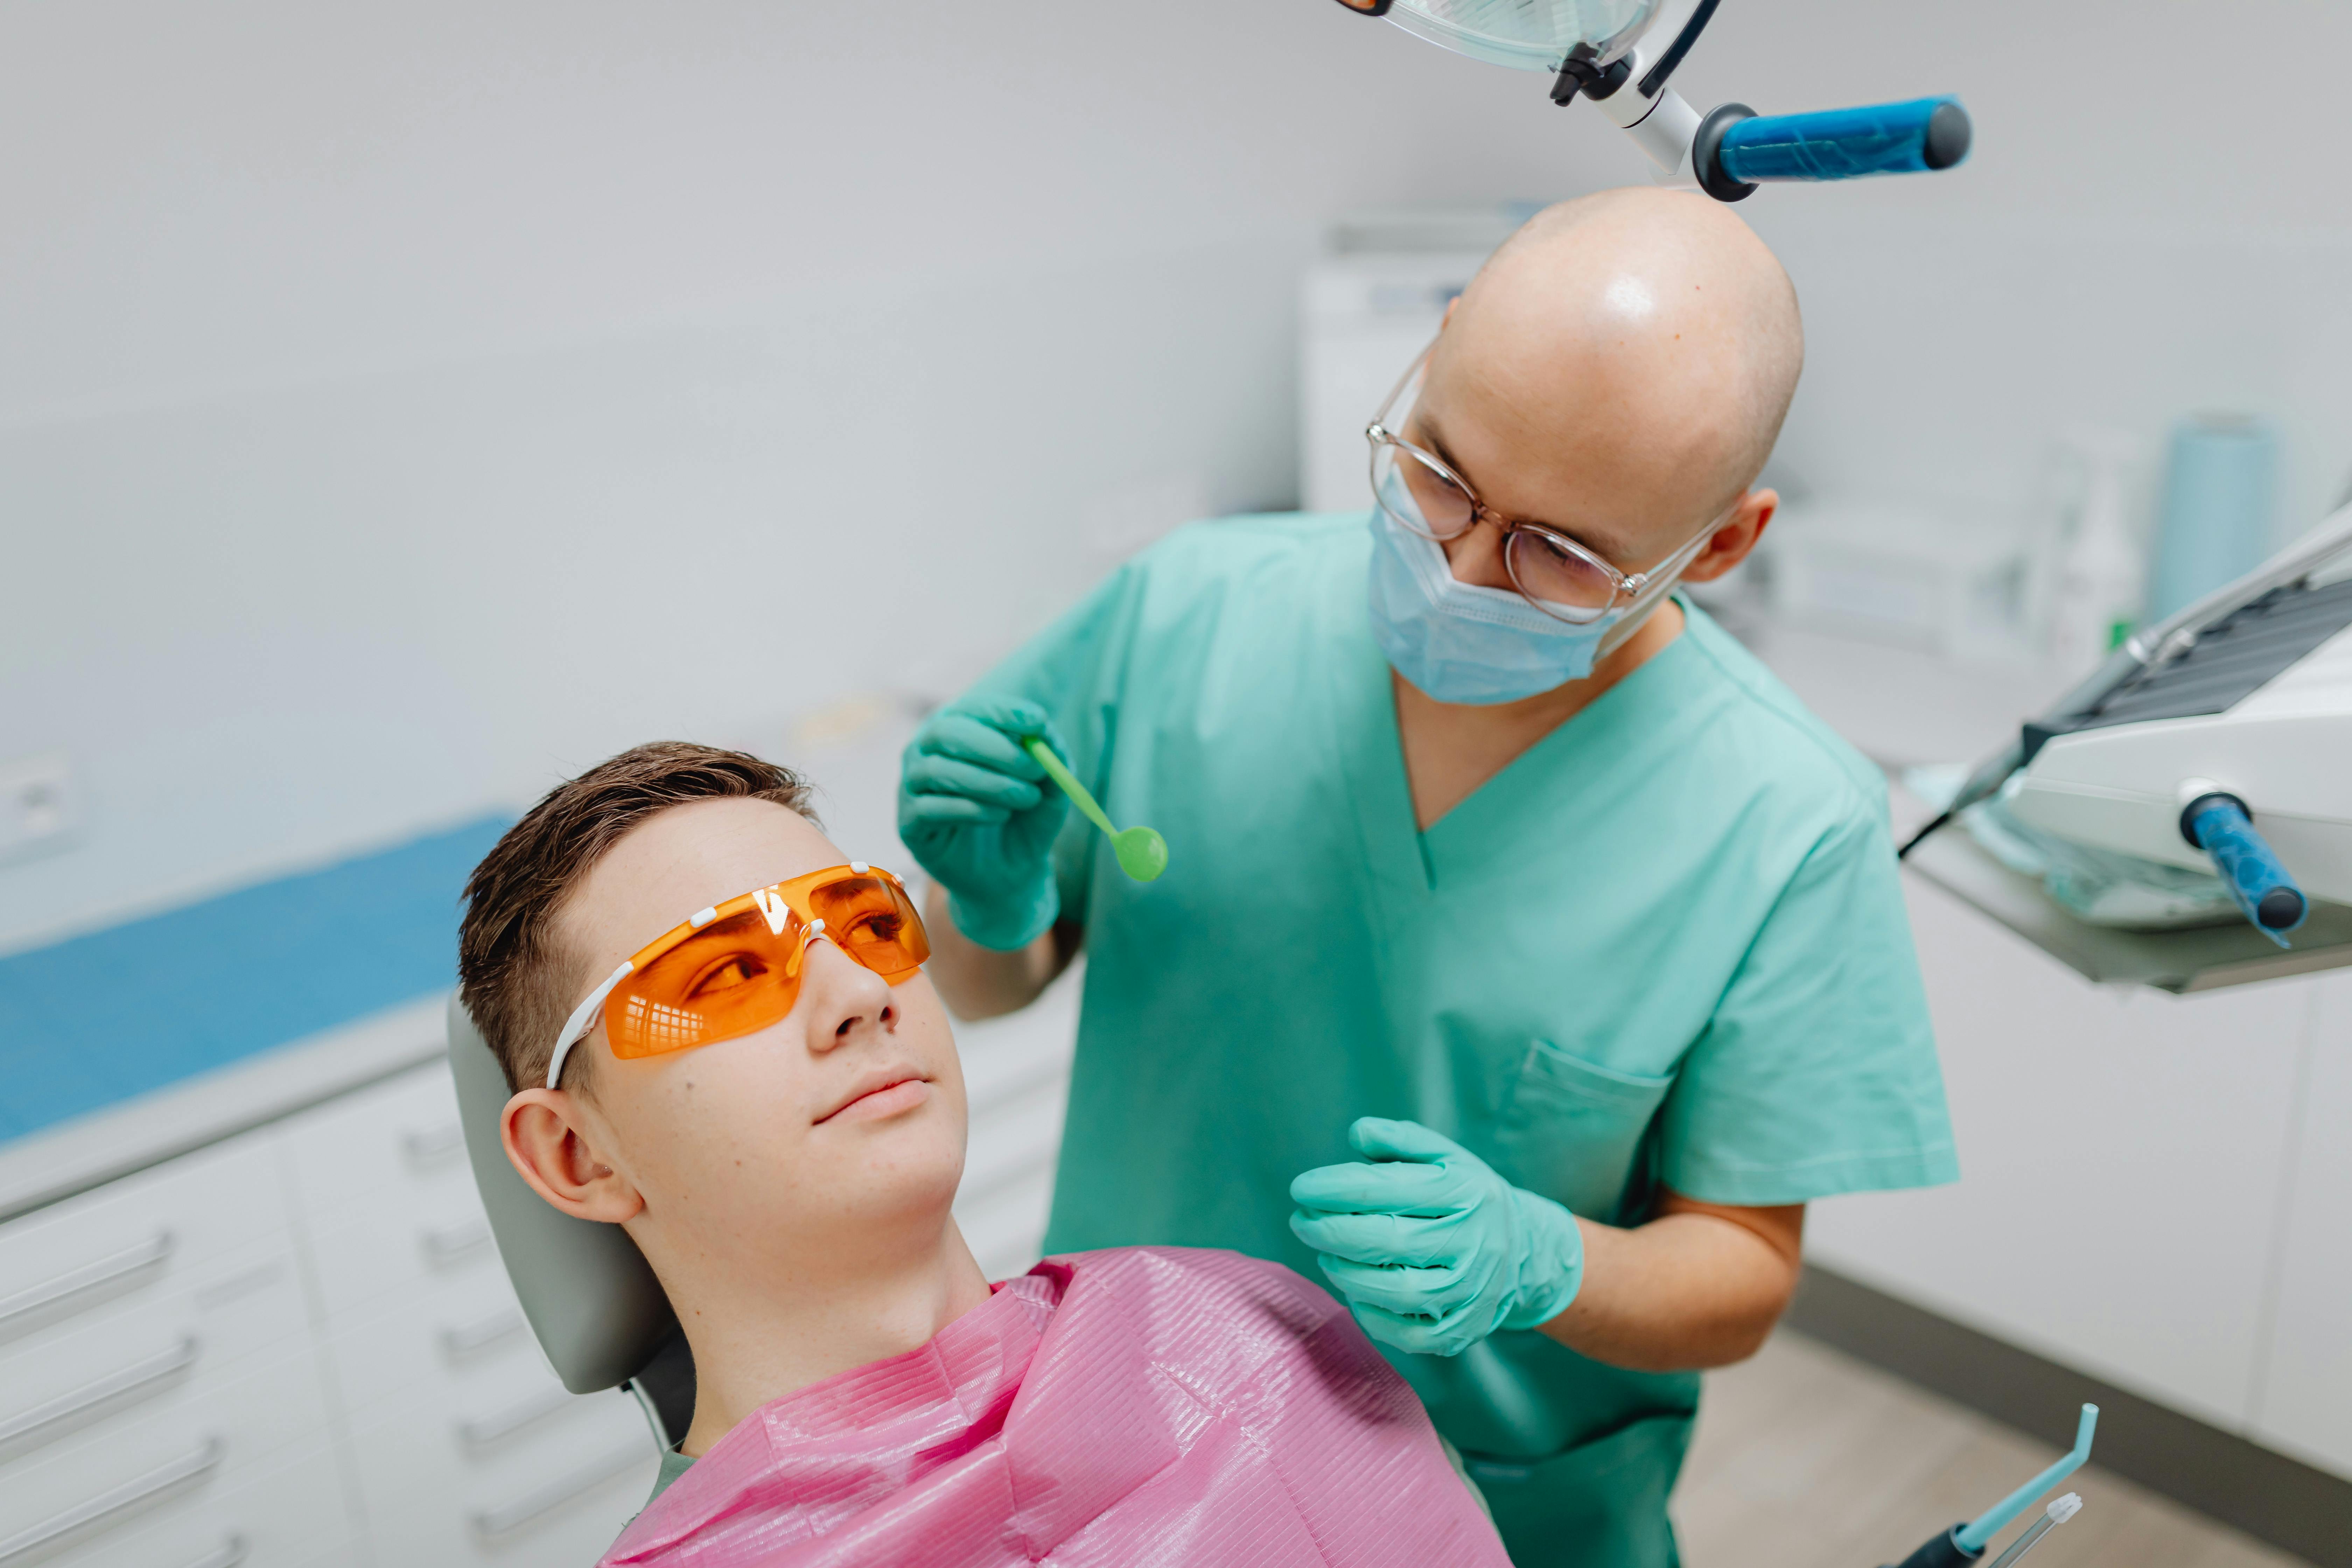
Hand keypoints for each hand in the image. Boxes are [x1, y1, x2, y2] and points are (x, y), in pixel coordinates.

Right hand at [897, 696, 1071, 951]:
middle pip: (946, 732)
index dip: (1003, 711)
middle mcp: (927, 751)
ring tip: (1025, 799)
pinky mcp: (909, 823)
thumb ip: (1051, 756)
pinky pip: (930, 808)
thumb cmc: (1025, 818)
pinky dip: (970, 809)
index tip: (1037, 722)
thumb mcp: (1049, 786)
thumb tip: (1044, 730)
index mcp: (959, 731)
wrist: (1009, 872)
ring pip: (938, 770)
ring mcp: (912, 786)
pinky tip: (998, 816)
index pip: (972, 708)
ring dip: (989, 782)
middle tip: (1035, 768)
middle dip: (996, 748)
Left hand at [1289, 1118, 1583, 1357]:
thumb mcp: (1445, 1156)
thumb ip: (1400, 1139)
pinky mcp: (1463, 1330)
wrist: (1523, 1252)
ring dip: (1347, 1273)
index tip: (1302, 1188)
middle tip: (1301, 1221)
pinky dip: (1372, 1316)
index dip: (1337, 1188)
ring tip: (1326, 1255)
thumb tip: (1358, 1133)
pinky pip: (1408, 1334)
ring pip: (1397, 1291)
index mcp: (1466, 1191)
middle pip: (1389, 1240)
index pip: (1391, 1188)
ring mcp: (1470, 1291)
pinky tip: (1354, 1292)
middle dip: (1333, 1231)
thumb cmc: (1465, 1198)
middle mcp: (1474, 1242)